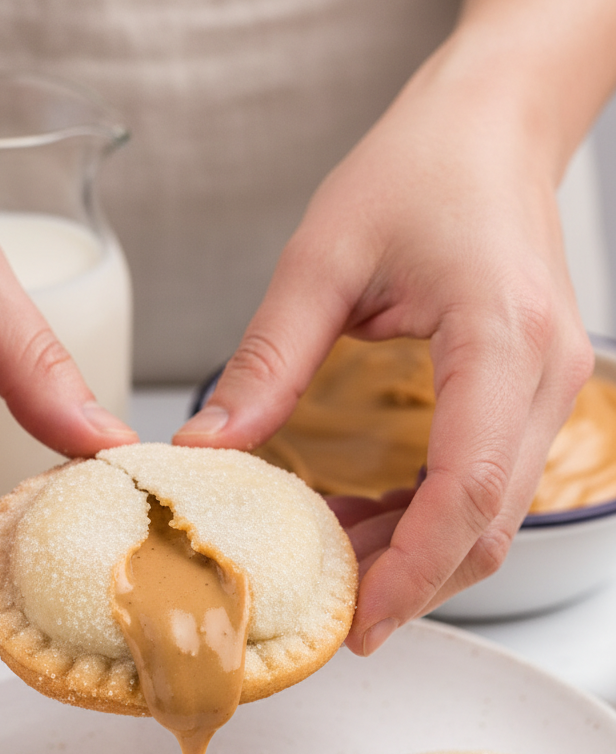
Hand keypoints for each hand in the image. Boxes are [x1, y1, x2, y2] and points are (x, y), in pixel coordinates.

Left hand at [174, 21, 599, 654]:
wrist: (494, 126)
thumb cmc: (422, 166)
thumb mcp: (323, 257)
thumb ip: (268, 362)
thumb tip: (208, 450)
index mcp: (499, 337)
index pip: (467, 489)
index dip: (412, 572)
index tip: (356, 626)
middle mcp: (541, 376)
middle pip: (487, 526)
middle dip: (409, 584)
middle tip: (327, 617)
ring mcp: (545, 389)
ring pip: (492, 518)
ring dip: (415, 558)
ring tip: (330, 570)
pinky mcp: (527, 395)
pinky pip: (485, 485)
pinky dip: (426, 520)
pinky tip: (362, 522)